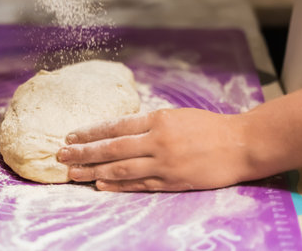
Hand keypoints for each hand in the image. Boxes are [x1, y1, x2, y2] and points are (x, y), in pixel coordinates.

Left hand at [56, 108, 252, 191]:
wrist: (241, 144)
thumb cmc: (209, 126)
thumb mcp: (176, 115)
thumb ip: (148, 123)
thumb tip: (119, 132)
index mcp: (157, 120)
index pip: (115, 126)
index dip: (90, 132)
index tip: (71, 136)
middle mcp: (157, 141)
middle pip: (111, 148)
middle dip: (83, 153)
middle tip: (61, 157)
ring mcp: (164, 164)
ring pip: (121, 168)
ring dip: (94, 171)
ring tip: (73, 174)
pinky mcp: (172, 182)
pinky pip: (139, 184)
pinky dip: (118, 185)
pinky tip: (100, 185)